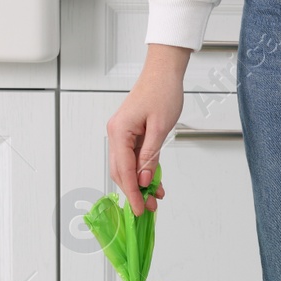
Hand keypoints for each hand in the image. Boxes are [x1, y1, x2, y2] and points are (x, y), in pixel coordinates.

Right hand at [107, 44, 190, 213]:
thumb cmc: (162, 92)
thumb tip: (144, 180)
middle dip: (135, 191)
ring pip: (128, 167)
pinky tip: (154, 182)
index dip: (132, 192)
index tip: (139, 209)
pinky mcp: (131, 133)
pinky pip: (134, 158)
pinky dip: (143, 171)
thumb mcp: (160, 128)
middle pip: (121, 171)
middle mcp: (116, 134)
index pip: (123, 170)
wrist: (164, 72)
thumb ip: (151, 156)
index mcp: (119, 131)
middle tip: (150, 207)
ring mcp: (122, 134)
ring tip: (155, 197)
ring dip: (140, 183)